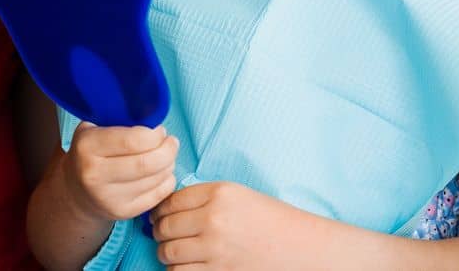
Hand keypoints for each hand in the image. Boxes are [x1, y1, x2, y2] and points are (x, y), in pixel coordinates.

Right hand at [62, 122, 177, 224]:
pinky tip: (162, 172)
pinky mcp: (122, 213)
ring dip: (169, 164)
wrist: (76, 192)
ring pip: (155, 179)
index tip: (160, 130)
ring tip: (166, 156)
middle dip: (168, 150)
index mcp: (88, 147)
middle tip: (171, 142)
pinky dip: (167, 181)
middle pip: (147, 163)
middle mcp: (94, 175)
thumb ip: (120, 122)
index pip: (133, 140)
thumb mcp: (94, 129)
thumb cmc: (92, 153)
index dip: (155, 134)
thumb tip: (155, 119)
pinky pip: (158, 195)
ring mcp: (108, 197)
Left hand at [152, 182, 309, 269]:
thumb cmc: (270, 220)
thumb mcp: (239, 195)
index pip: (171, 201)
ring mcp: (215, 249)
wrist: (299, 248)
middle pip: (165, 227)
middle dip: (159, 232)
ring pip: (168, 252)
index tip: (158, 215)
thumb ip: (205, 198)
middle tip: (163, 234)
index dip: (160, 209)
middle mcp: (214, 219)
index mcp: (219, 193)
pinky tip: (186, 266)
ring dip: (166, 253)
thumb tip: (167, 208)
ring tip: (173, 251)